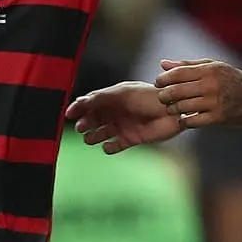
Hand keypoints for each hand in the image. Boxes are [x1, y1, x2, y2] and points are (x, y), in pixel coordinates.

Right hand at [63, 81, 183, 152]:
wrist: (172, 111)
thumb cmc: (148, 97)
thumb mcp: (123, 94)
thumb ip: (101, 98)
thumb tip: (80, 102)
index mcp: (113, 97)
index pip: (91, 102)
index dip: (79, 107)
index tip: (69, 114)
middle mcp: (116, 111)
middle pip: (93, 119)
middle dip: (85, 123)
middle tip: (80, 127)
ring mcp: (123, 125)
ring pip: (101, 133)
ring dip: (93, 136)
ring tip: (89, 138)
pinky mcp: (131, 139)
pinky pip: (114, 146)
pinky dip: (109, 148)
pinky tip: (108, 146)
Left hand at [154, 59, 241, 126]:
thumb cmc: (230, 78)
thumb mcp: (211, 66)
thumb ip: (186, 65)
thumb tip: (162, 64)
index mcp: (208, 71)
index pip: (178, 73)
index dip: (163, 79)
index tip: (158, 82)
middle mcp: (210, 86)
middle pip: (177, 91)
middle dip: (164, 95)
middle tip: (162, 97)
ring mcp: (214, 102)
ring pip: (182, 107)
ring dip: (173, 109)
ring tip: (172, 108)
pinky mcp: (218, 117)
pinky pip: (193, 121)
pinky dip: (184, 120)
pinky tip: (183, 118)